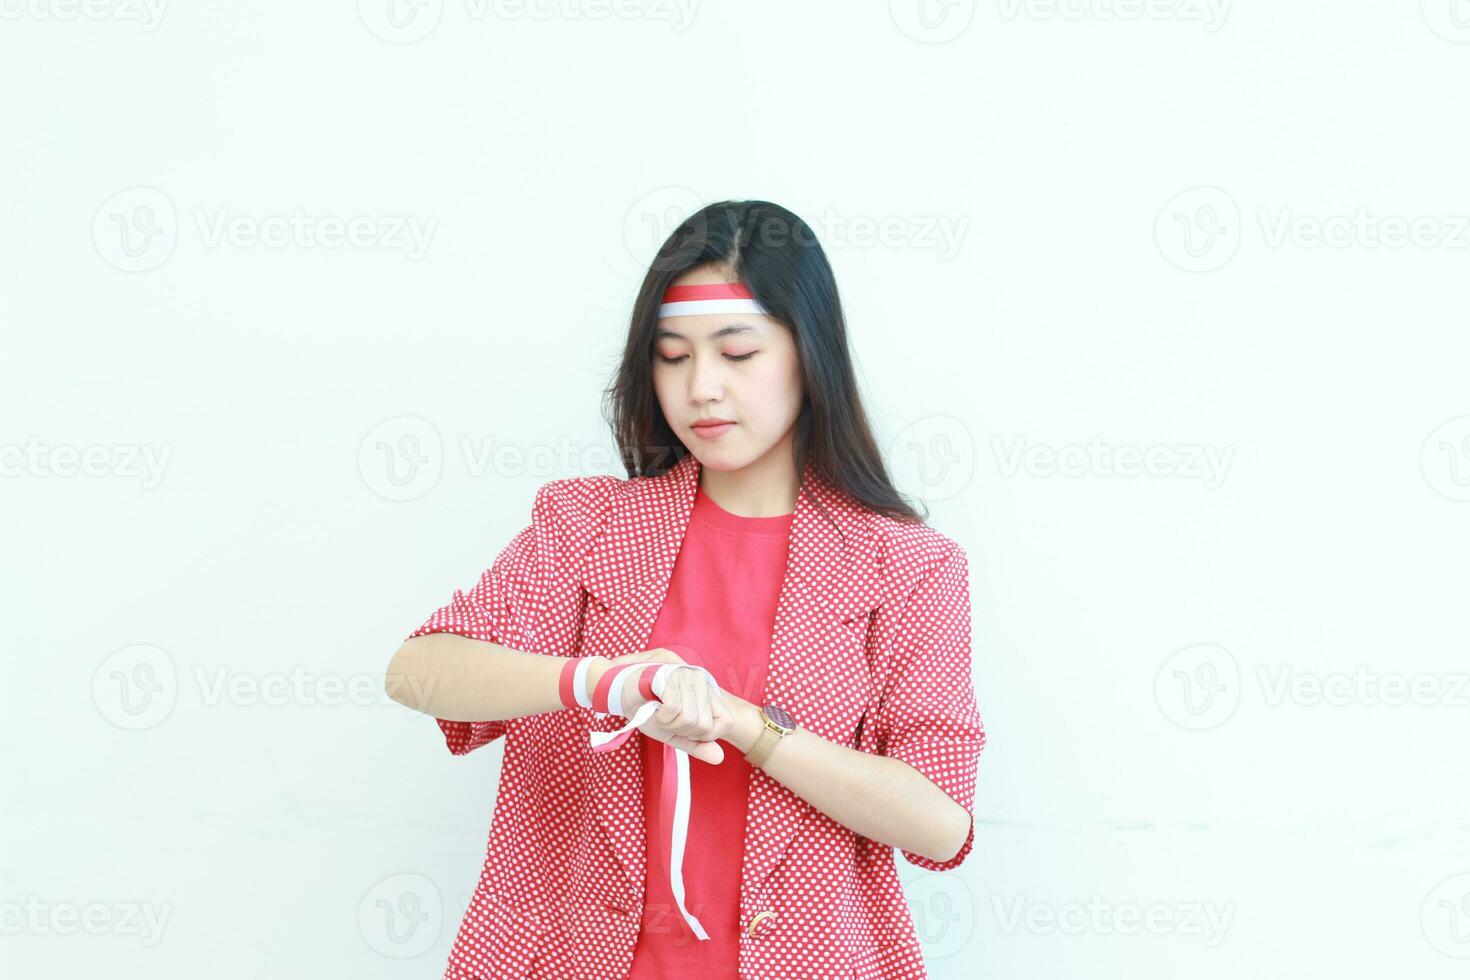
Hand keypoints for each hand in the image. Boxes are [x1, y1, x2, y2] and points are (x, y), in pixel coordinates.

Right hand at [604, 648, 734, 764]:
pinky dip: (660, 717)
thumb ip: (697, 745)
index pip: (726, 723)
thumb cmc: (647, 711)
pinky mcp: (671, 676)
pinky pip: (675, 710)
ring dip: (668, 724)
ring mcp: (687, 675)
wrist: (617, 693)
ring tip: (657, 711)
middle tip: (664, 717)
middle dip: (680, 730)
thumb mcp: (675, 734)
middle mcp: (701, 679)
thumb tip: (720, 758)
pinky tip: (651, 707)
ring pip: (690, 720)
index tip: (682, 727)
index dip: (703, 735)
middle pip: (704, 726)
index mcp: (708, 691)